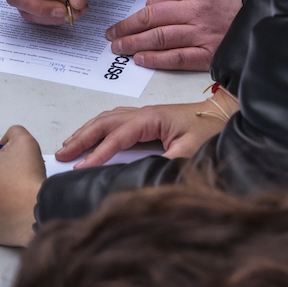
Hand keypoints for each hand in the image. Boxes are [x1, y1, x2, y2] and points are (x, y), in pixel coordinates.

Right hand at [54, 95, 237, 168]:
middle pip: (103, 122)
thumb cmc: (211, 130)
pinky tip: (92, 136)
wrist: (225, 116)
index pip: (117, 136)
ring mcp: (144, 115)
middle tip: (62, 154)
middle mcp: (143, 113)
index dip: (98, 152)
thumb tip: (140, 173)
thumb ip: (165, 161)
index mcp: (151, 118)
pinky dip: (98, 129)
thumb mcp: (192, 150)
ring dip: (86, 131)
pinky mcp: (147, 121)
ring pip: (106, 119)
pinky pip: (115, 121)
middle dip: (81, 137)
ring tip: (69, 145)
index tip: (82, 167)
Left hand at [105, 0, 241, 69]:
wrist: (264, 17)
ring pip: (161, 38)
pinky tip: (141, 59)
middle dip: (127, 28)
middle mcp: (196, 11)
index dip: (139, 11)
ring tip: (119, 48)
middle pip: (152, 19)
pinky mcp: (209, 53)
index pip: (157, 0)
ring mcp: (202, 34)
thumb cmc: (235, 2)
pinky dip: (157, 59)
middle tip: (111, 35)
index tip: (130, 19)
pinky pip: (177, 57)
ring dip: (135, 44)